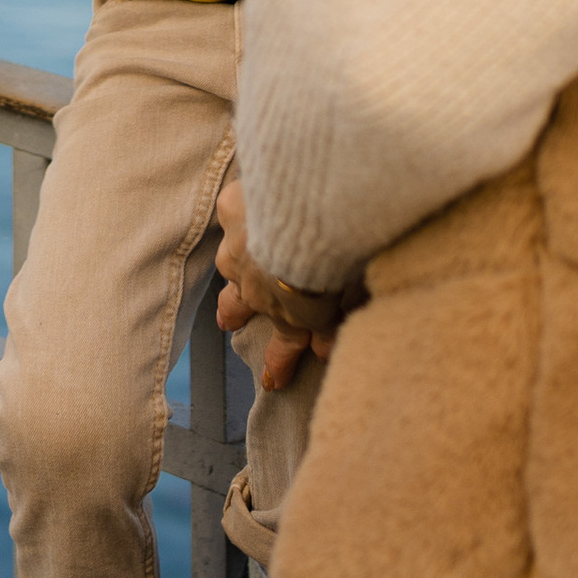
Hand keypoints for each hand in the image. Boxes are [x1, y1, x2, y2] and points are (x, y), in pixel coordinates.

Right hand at [214, 173, 352, 392]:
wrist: (310, 214)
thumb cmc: (338, 256)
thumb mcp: (349, 295)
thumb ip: (335, 323)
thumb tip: (325, 353)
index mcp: (291, 311)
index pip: (285, 346)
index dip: (279, 364)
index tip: (272, 383)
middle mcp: (256, 286)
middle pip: (238, 306)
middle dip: (233, 316)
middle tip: (228, 322)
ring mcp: (238, 250)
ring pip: (228, 264)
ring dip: (232, 265)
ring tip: (230, 262)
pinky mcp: (231, 210)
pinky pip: (233, 211)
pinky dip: (244, 208)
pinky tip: (250, 194)